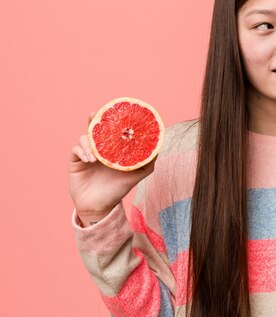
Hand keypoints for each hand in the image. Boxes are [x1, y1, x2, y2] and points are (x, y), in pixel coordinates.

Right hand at [68, 111, 155, 225]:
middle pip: (94, 129)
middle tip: (94, 114)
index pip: (110, 131)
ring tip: (96, 157)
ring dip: (89, 144)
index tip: (113, 110)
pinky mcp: (75, 161)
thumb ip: (147, 163)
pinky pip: (75, 150)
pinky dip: (82, 151)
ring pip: (84, 139)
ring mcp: (86, 154)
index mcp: (111, 149)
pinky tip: (90, 160)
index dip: (110, 120)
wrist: (100, 207)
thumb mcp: (136, 176)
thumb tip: (158, 148)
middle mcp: (99, 149)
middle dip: (94, 120)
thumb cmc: (117, 191)